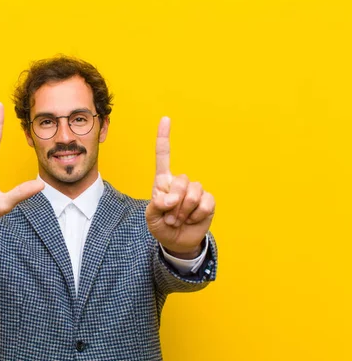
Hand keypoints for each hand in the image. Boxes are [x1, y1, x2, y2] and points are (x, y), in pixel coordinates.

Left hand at [145, 117, 214, 256]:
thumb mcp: (152, 217)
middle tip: (170, 217)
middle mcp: (180, 183)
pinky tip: (192, 220)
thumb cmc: (162, 226)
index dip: (164, 138)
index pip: (163, 157)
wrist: (177, 242)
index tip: (165, 118)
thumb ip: (156, 205)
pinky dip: (196, 215)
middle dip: (174, 202)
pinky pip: (205, 203)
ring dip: (184, 211)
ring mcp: (196, 191)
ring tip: (179, 220)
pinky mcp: (208, 201)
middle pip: (181, 180)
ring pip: (193, 192)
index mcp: (163, 182)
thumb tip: (170, 199)